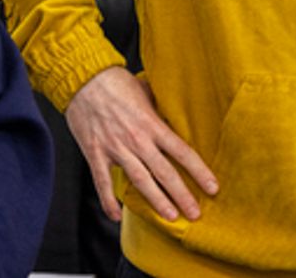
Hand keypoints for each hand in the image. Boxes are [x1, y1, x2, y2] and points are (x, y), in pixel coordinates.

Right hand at [65, 67, 218, 222]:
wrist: (83, 78)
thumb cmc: (116, 81)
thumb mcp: (146, 90)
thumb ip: (159, 109)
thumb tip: (172, 117)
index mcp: (152, 124)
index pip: (182, 151)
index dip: (199, 171)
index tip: (212, 187)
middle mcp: (137, 139)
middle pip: (165, 172)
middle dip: (182, 195)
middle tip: (195, 213)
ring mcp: (115, 148)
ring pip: (140, 181)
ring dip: (156, 201)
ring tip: (170, 217)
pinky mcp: (95, 153)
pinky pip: (102, 183)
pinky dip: (108, 201)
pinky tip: (116, 217)